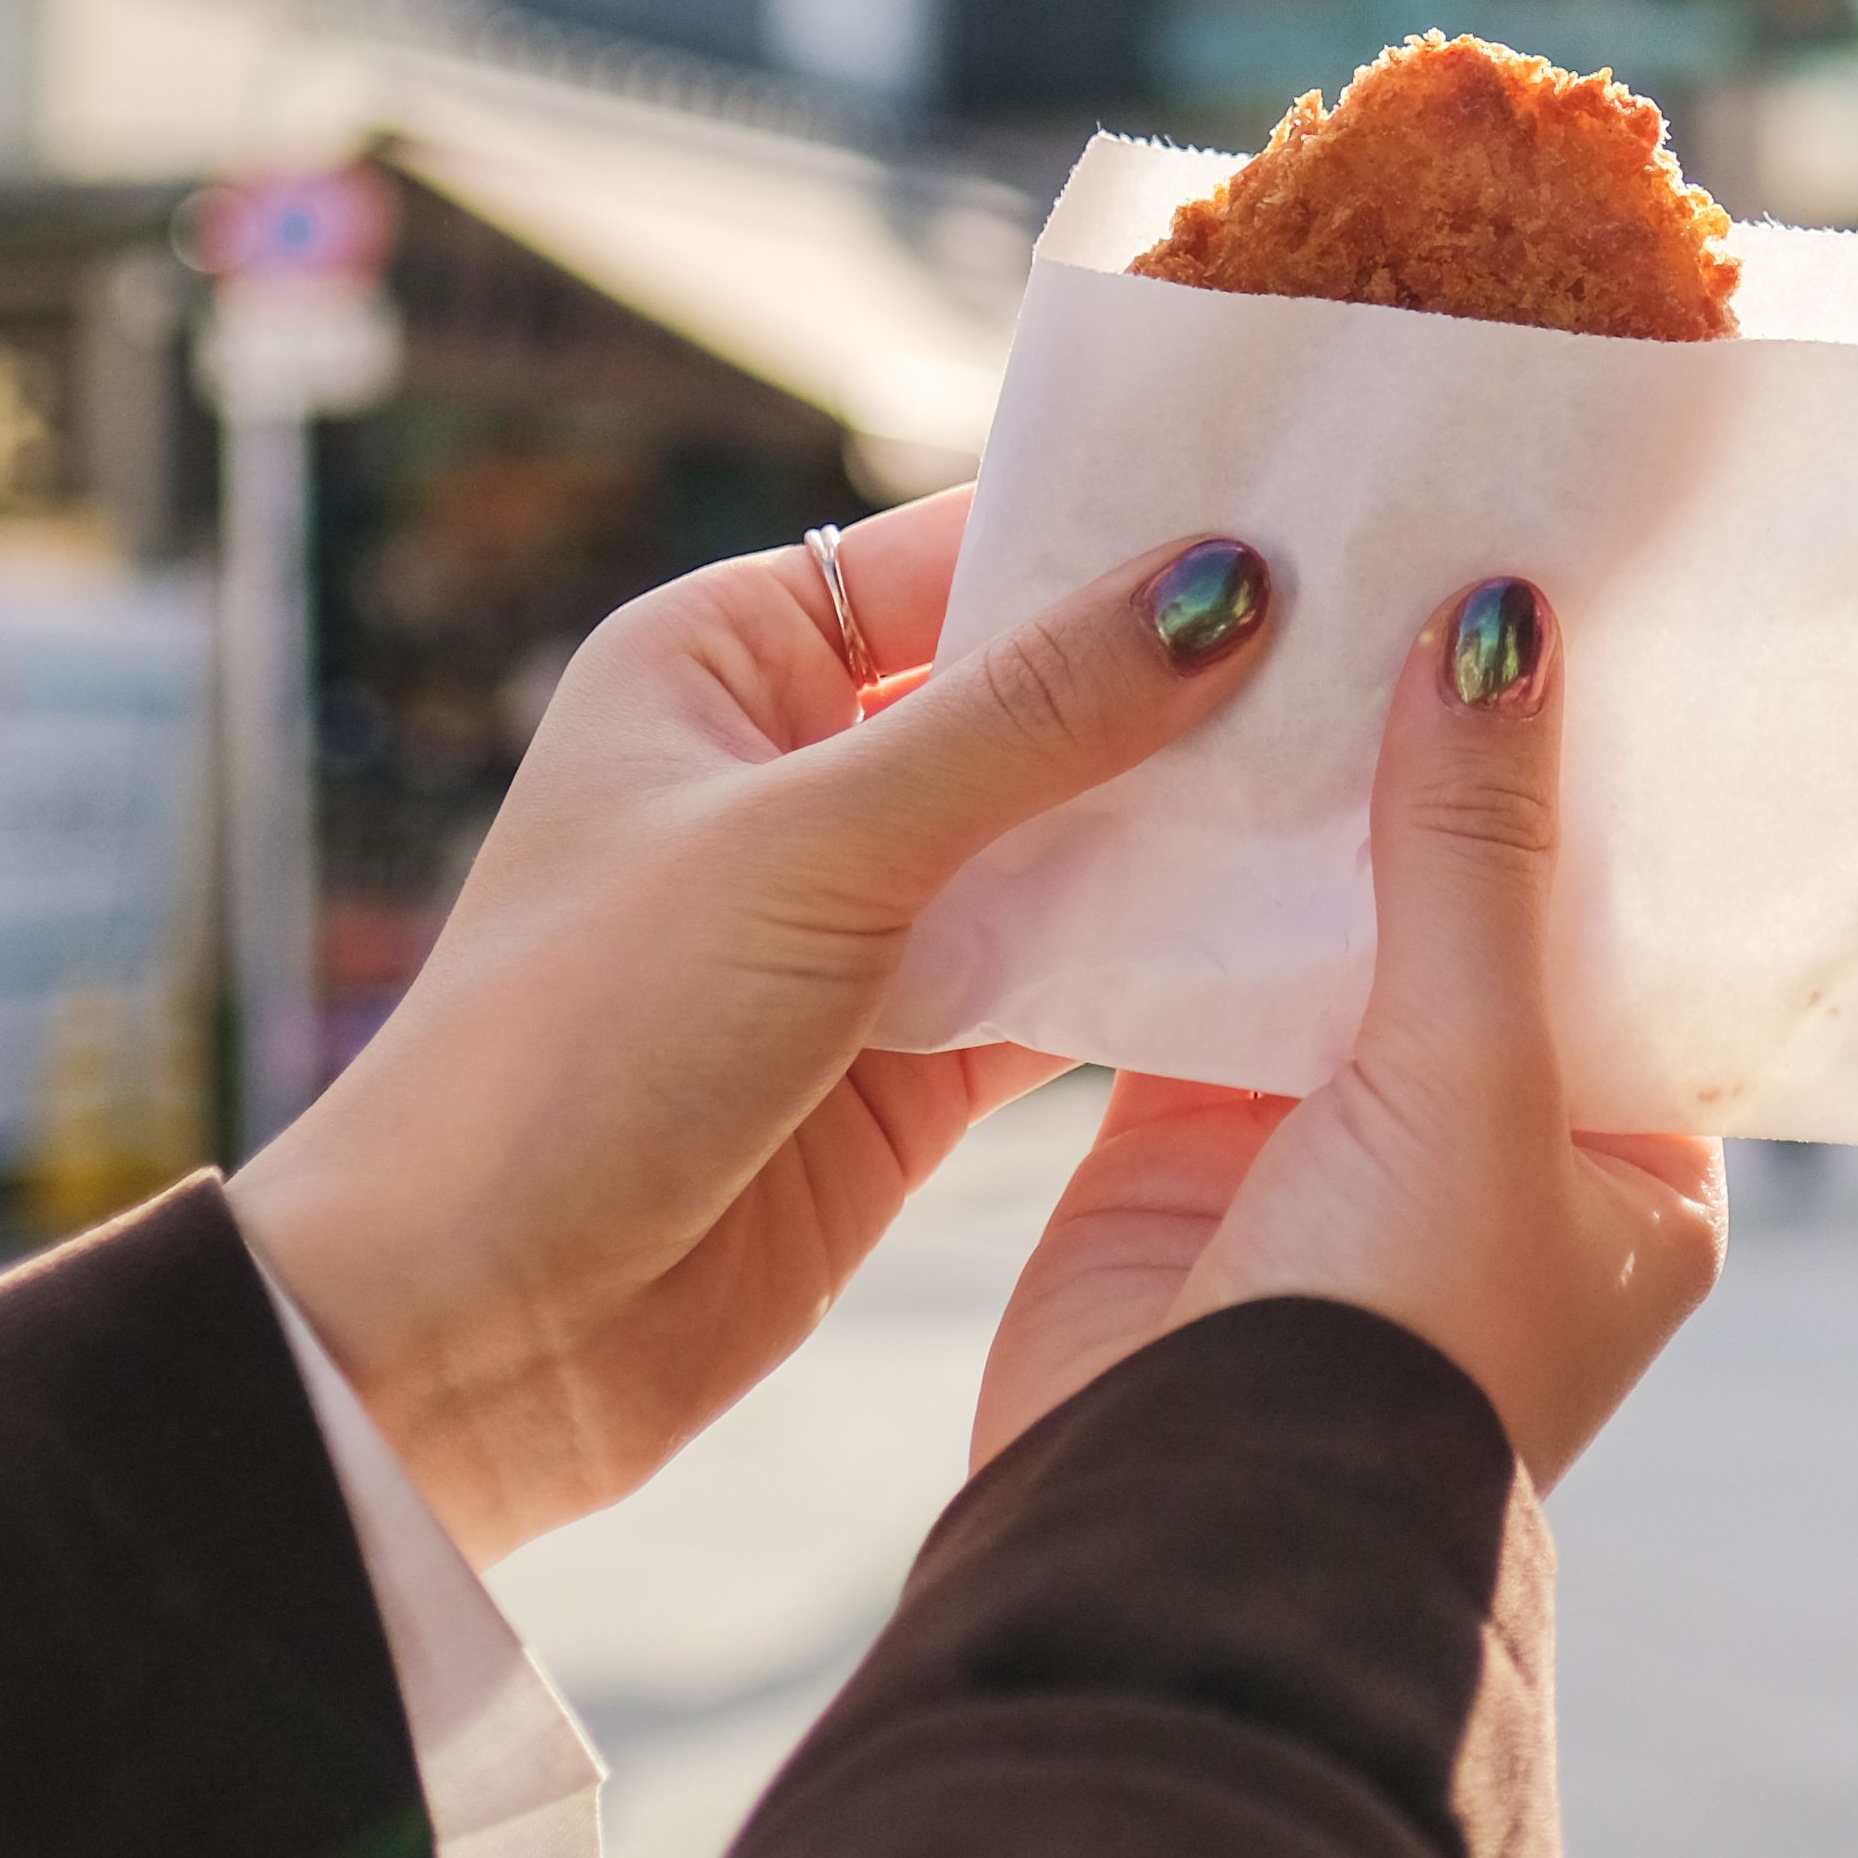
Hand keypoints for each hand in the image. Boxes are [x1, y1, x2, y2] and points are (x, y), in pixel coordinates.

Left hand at [233, 496, 1280, 1560]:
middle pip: (1036, 694)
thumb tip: (1224, 583)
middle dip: (1192, 684)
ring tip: (1382, 782)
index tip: (1313, 516)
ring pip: (1067, 842)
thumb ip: (1029, 721)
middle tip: (1392, 649)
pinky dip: (1165, 968)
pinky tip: (1302, 941)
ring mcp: (856, 924)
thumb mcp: (811, 850)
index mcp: (722, 662)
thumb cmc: (572, 1054)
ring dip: (1193, 830)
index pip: (962, 550)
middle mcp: (793, 775)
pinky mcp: (905, 1066)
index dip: (1126, 533)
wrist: (465, 1341)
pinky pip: (1066, 983)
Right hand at [974, 576, 1722, 1485]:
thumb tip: (1500, 625)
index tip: (1581, 586)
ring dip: (1305, 789)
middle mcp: (1495, 1139)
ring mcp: (1336, 1135)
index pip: (1644, 917)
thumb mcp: (1478, 1072)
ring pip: (1330, 914)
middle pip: (1476, 894)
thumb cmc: (1402, 1344)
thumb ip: (1476, 851)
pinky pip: (1191, 963)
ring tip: (1292, 591)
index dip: (1608, 762)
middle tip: (1421, 535)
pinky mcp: (1186, 1137)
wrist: (1184, 1531)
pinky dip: (1176, 863)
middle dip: (1442, 747)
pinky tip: (1160, 716)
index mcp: (1634, 1158)